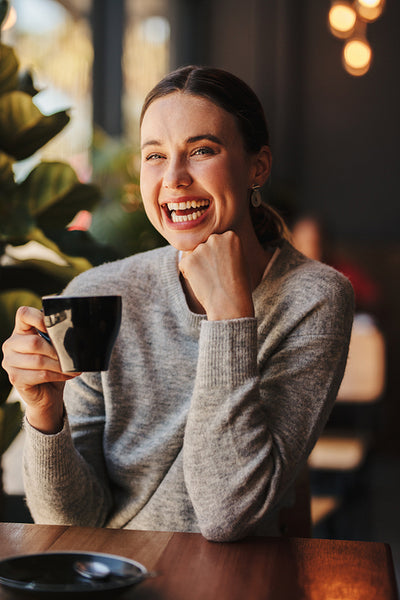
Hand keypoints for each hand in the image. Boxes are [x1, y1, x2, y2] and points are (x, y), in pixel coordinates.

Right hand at [1, 306, 78, 433]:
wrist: (47, 393)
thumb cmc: (52, 365)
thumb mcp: (54, 347)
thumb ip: (56, 337)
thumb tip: (74, 333)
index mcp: (20, 330)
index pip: (23, 314)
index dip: (39, 318)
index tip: (54, 328)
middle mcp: (10, 344)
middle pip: (34, 342)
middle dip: (57, 351)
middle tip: (71, 356)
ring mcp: (10, 362)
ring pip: (39, 360)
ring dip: (60, 365)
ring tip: (72, 367)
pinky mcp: (15, 378)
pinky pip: (40, 374)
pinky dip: (58, 375)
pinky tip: (67, 375)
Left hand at [179, 230, 253, 319]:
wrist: (230, 303)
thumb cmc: (237, 285)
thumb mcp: (239, 260)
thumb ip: (225, 248)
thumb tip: (209, 244)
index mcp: (230, 236)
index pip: (216, 241)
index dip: (218, 256)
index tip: (226, 268)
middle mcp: (215, 238)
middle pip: (203, 245)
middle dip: (206, 258)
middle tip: (216, 275)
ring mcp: (201, 248)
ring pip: (193, 254)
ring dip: (197, 265)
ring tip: (211, 279)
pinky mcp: (188, 260)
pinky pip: (184, 264)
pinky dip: (189, 274)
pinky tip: (202, 282)